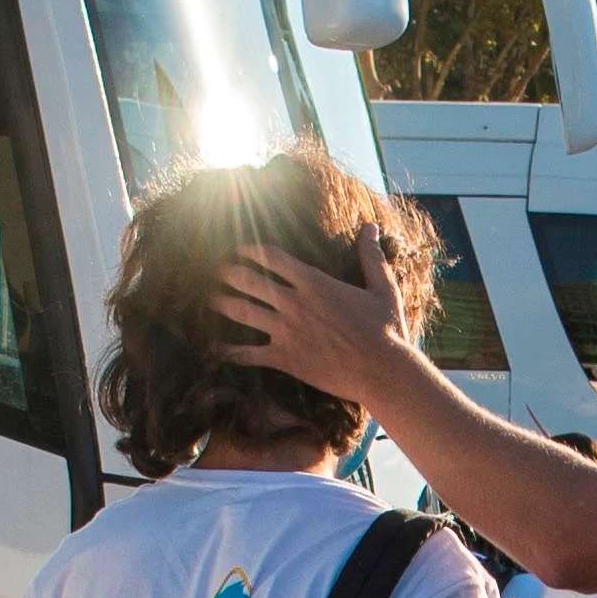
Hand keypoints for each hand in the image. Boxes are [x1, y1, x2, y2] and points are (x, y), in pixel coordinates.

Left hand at [216, 237, 411, 405]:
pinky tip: (213, 349)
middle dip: (228, 273)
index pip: (271, 256)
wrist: (383, 371)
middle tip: (216, 272)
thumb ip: (371, 256)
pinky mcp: (284, 359)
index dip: (250, 249)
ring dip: (221, 304)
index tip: (239, 249)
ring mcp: (286, 331)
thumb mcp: (382, 287)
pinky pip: (247, 353)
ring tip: (209, 300)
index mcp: (314, 281)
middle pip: (247, 280)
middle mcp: (294, 302)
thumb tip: (371, 227)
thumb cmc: (387, 329)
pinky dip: (228, 350)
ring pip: (241, 312)